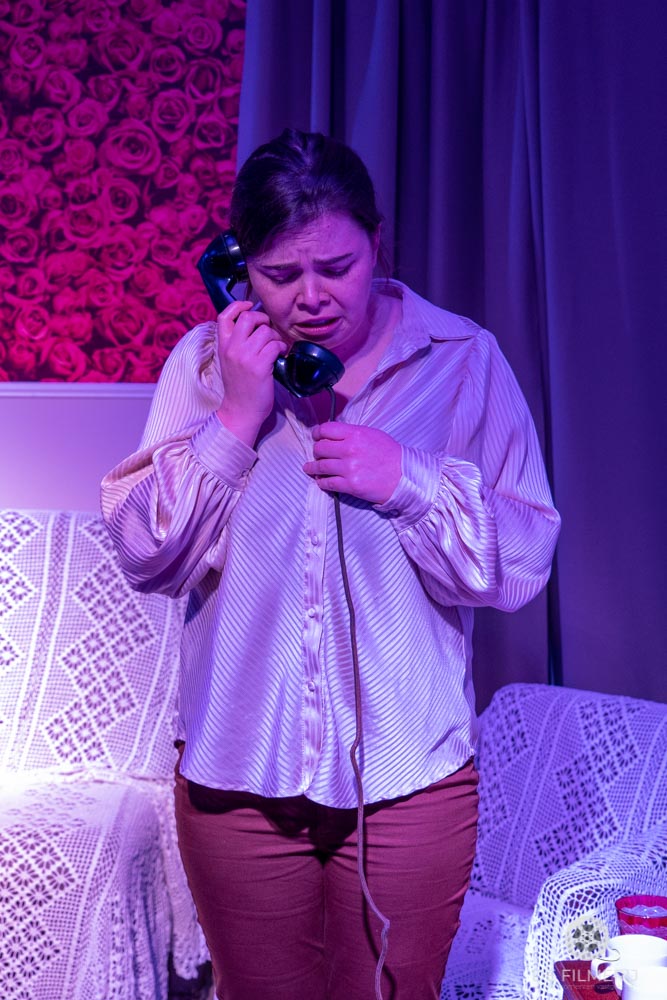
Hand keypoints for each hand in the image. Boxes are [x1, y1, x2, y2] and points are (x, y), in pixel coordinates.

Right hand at [216, 300, 286, 445]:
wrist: (241, 410)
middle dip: (263, 319)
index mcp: (222, 346)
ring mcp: (245, 357)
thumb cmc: (239, 387)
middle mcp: (232, 348)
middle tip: (268, 330)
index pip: (224, 316)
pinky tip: (280, 355)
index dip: (238, 306)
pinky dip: (281, 348)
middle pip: (248, 317)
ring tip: (275, 347)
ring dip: (275, 337)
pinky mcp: (259, 366)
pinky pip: (275, 345)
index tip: (249, 305)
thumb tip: (256, 325)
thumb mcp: (230, 361)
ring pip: (265, 331)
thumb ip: (237, 343)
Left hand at [303, 422, 401, 502]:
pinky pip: (327, 483)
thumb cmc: (390, 454)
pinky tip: (320, 481)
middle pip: (320, 448)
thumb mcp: (372, 434)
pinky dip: (321, 482)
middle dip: (316, 451)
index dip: (317, 433)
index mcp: (355, 434)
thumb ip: (351, 432)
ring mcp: (349, 468)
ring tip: (309, 468)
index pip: (326, 429)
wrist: (404, 476)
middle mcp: (350, 450)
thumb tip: (333, 434)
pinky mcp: (350, 485)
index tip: (316, 436)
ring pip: (320, 466)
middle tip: (316, 454)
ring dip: (312, 468)